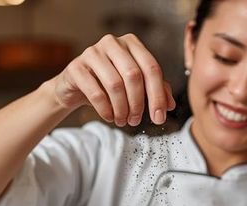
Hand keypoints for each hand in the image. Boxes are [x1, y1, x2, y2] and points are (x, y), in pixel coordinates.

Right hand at [51, 33, 175, 126]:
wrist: (76, 86)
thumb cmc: (108, 84)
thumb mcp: (134, 85)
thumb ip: (155, 89)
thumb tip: (170, 104)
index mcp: (131, 43)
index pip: (151, 68)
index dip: (158, 95)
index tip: (159, 117)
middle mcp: (112, 43)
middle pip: (134, 75)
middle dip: (138, 103)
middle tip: (136, 121)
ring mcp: (92, 52)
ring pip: (115, 85)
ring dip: (122, 109)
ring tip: (122, 121)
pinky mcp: (76, 67)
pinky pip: (96, 92)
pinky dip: (106, 110)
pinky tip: (109, 116)